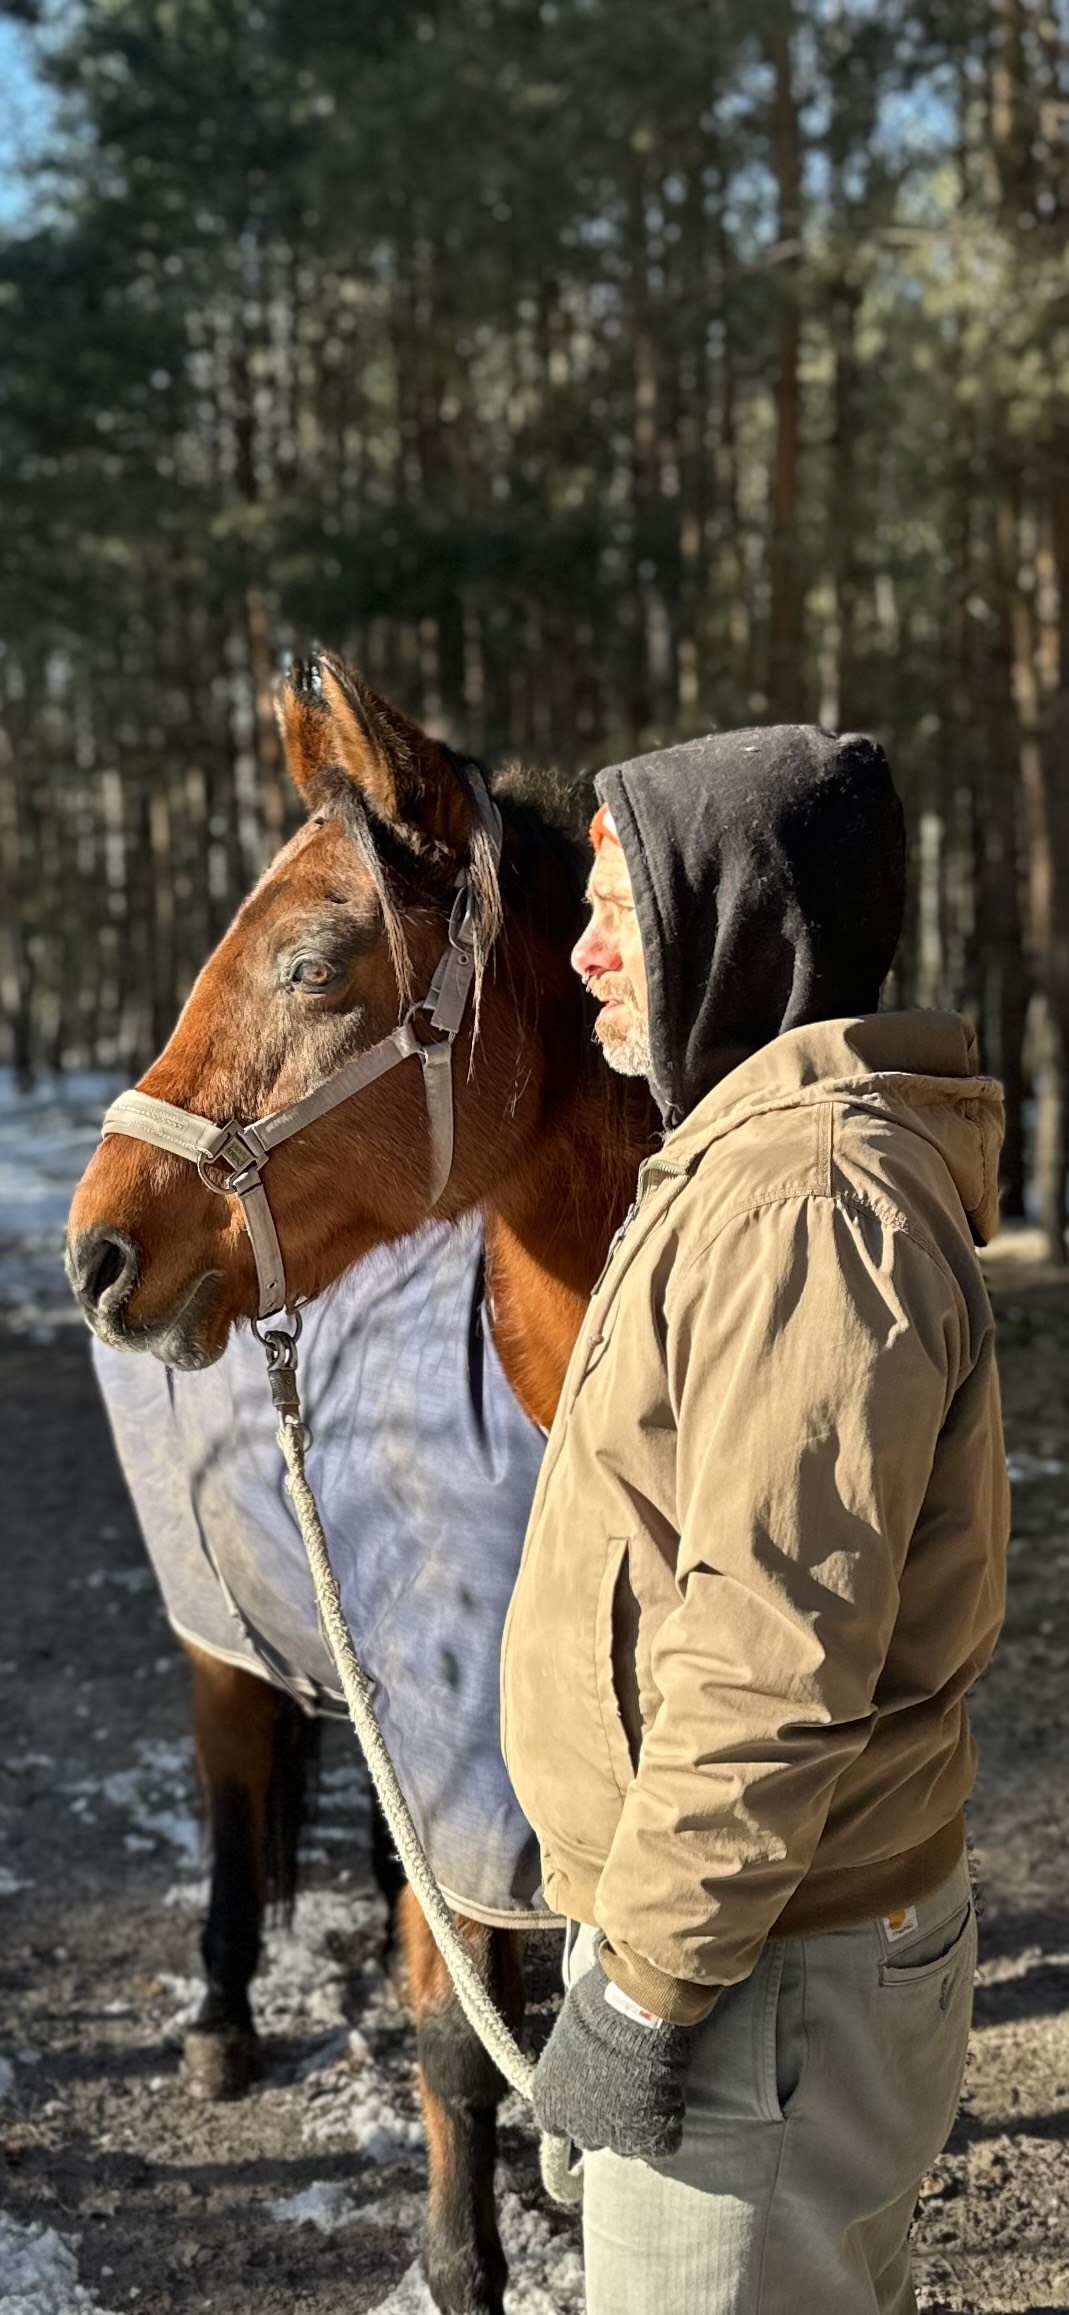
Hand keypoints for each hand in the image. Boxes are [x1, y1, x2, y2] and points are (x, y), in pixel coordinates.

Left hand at [531, 1953, 692, 2159]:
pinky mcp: (648, 2139)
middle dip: (605, 2115)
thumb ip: (573, 2053)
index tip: (594, 2086)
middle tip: (625, 2084)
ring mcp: (611, 2137)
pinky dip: (668, 2126)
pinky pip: (660, 2143)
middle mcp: (573, 2124)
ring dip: (636, 2122)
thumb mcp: (572, 2026)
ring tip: (653, 2089)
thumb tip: (584, 2047)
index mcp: (548, 2098)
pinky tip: (671, 2097)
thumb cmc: (601, 2003)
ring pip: (625, 2142)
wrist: (638, 2008)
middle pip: (590, 2133)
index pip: (556, 2118)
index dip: (577, 2102)